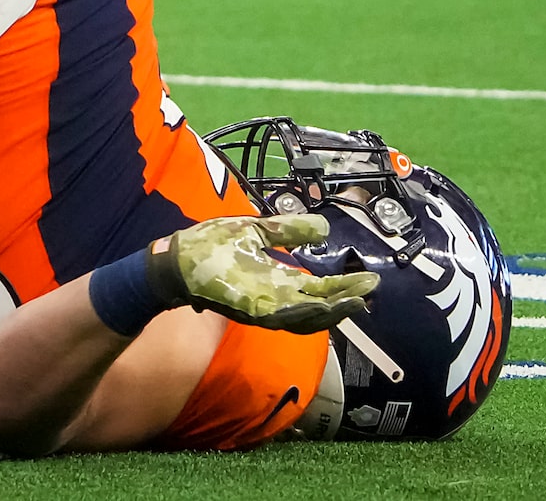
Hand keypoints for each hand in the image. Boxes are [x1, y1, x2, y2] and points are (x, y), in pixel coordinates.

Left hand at [153, 214, 379, 334]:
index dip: (344, 286)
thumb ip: (287, 231)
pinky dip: (300, 312)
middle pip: (319, 307)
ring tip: (353, 301)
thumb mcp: (256, 231)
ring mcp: (263, 306)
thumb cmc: (212, 246)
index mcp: (279, 281)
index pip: (320, 288)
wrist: (176, 258)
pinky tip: (318, 304)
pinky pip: (280, 316)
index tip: (369, 279)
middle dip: (344, 301)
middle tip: (369, 292)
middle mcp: (276, 299)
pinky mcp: (248, 309)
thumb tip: (323, 227)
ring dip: (329, 311)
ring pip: (304, 317)